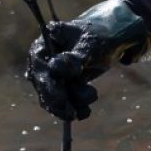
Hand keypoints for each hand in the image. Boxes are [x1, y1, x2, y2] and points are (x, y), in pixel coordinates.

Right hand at [26, 0, 150, 120]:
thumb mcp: (89, 45)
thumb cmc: (98, 37)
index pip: (41, 70)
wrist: (109, 38)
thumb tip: (55, 68)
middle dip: (59, 101)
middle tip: (72, 114)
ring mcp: (50, 75)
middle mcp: (42, 62)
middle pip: (44, 87)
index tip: (62, 99)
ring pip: (52, 99)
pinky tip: (85, 112)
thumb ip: (74, 58)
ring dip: (70, 104)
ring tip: (92, 94)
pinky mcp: (61, 86)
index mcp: (42, 46)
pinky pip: (62, 104)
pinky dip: (73, 109)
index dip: (49, 86)